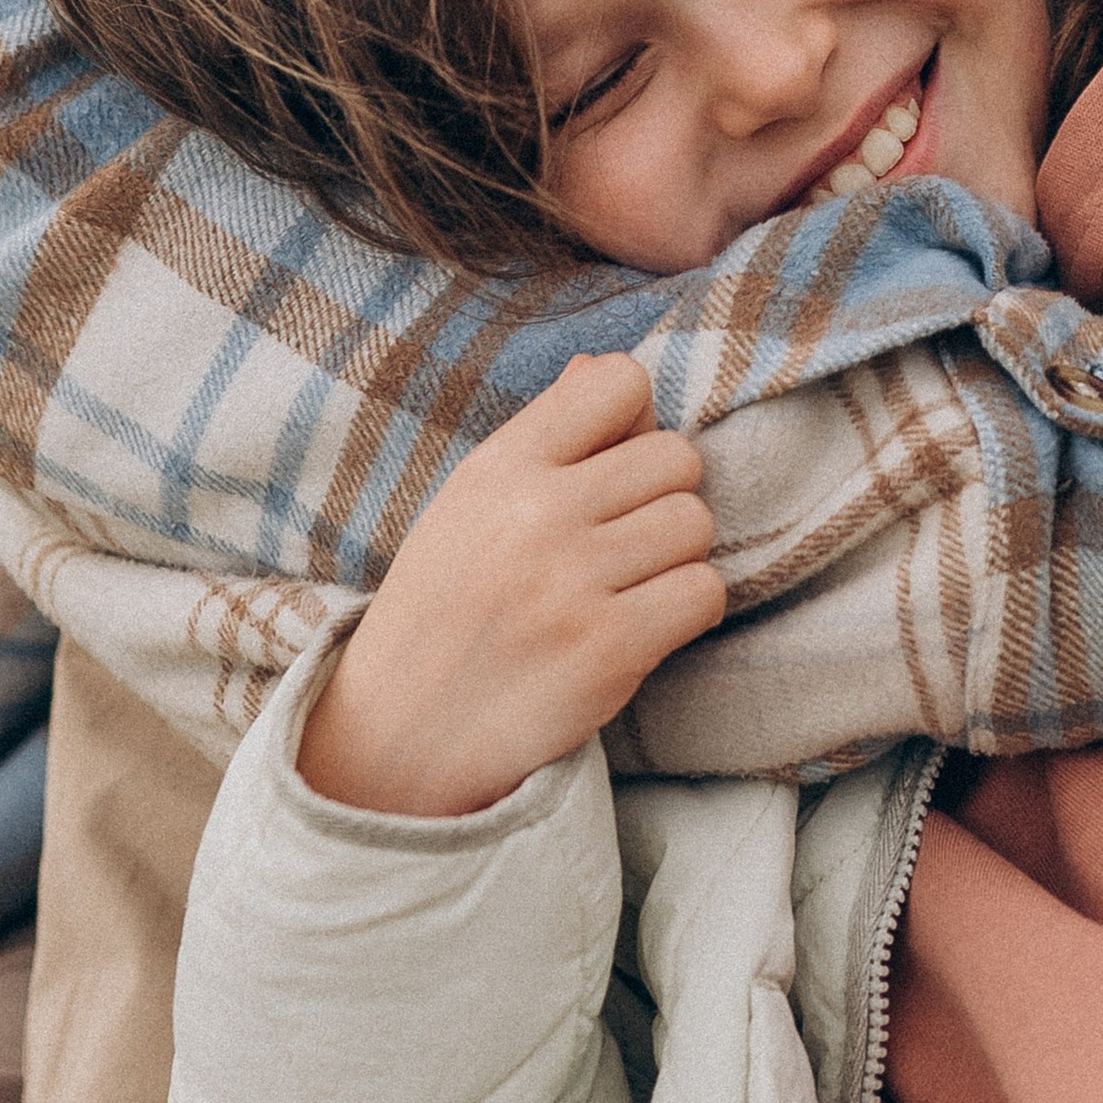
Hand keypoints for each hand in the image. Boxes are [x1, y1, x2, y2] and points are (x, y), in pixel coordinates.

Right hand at [300, 352, 724, 818]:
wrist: (398, 737)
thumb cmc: (446, 608)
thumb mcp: (471, 504)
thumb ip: (546, 435)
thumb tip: (604, 366)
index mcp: (501, 465)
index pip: (619, 382)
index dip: (634, 424)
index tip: (611, 472)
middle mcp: (536, 513)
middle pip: (677, 457)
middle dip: (664, 497)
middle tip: (622, 543)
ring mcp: (572, 583)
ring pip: (696, 523)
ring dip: (677, 556)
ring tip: (627, 587)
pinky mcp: (607, 651)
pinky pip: (704, 593)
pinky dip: (687, 610)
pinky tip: (643, 627)